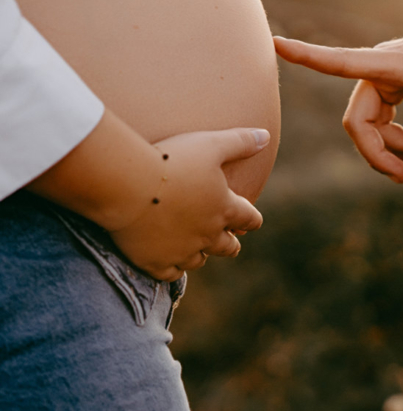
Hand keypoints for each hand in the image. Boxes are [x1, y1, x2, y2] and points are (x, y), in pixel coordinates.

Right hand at [109, 127, 268, 280]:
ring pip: (199, 261)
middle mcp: (207, 234)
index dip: (252, 219)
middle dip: (230, 243)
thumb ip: (240, 141)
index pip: (249, 219)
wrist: (127, 184)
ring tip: (198, 249)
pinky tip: (171, 262)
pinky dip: (173, 268)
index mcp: (224, 208)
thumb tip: (266, 135)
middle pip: (227, 247)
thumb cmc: (170, 160)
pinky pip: (171, 274)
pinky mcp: (154, 262)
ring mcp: (181, 251)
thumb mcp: (210, 144)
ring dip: (201, 254)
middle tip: (230, 242)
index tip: (251, 220)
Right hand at [275, 17, 402, 182]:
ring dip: (389, 148)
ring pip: (367, 123)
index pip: (341, 62)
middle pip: (357, 119)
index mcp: (395, 64)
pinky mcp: (393, 83)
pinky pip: (379, 118)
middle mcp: (383, 67)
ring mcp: (386, 75)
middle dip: (377, 152)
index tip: (275, 42)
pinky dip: (395, 138)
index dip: (307, 56)